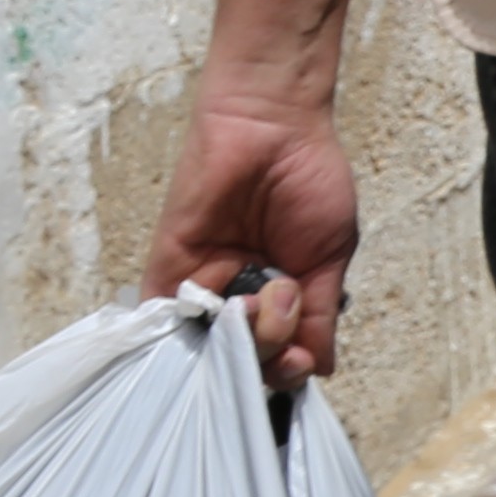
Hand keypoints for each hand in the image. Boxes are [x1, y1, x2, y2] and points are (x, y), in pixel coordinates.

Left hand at [143, 82, 357, 383]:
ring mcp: (204, 288)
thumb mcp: (330, 256)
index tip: (302, 358)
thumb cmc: (310, 180)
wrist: (272, 127)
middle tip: (286, 303)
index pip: (280, 356)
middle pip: (245, 359)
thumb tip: (320, 369)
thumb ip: (320, 316)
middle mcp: (240, 298)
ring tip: (264, 294)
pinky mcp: (169, 272)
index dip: (289, 367)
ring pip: (211, 348)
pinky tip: (221, 313)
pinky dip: (186, 334)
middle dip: (270, 348)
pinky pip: (165, 323)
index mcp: (281, 298)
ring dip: (244, 335)